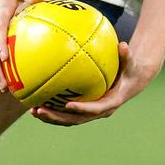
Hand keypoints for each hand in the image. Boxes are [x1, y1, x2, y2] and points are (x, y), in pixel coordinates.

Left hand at [30, 42, 157, 126]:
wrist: (131, 81)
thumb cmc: (129, 69)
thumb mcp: (129, 63)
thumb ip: (126, 55)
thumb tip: (123, 45)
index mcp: (111, 102)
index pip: (95, 109)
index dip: (81, 108)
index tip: (67, 104)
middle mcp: (99, 111)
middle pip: (76, 119)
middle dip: (57, 117)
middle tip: (40, 110)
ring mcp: (91, 112)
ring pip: (69, 119)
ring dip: (51, 117)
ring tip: (33, 111)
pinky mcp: (84, 109)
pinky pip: (67, 113)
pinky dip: (53, 111)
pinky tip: (37, 104)